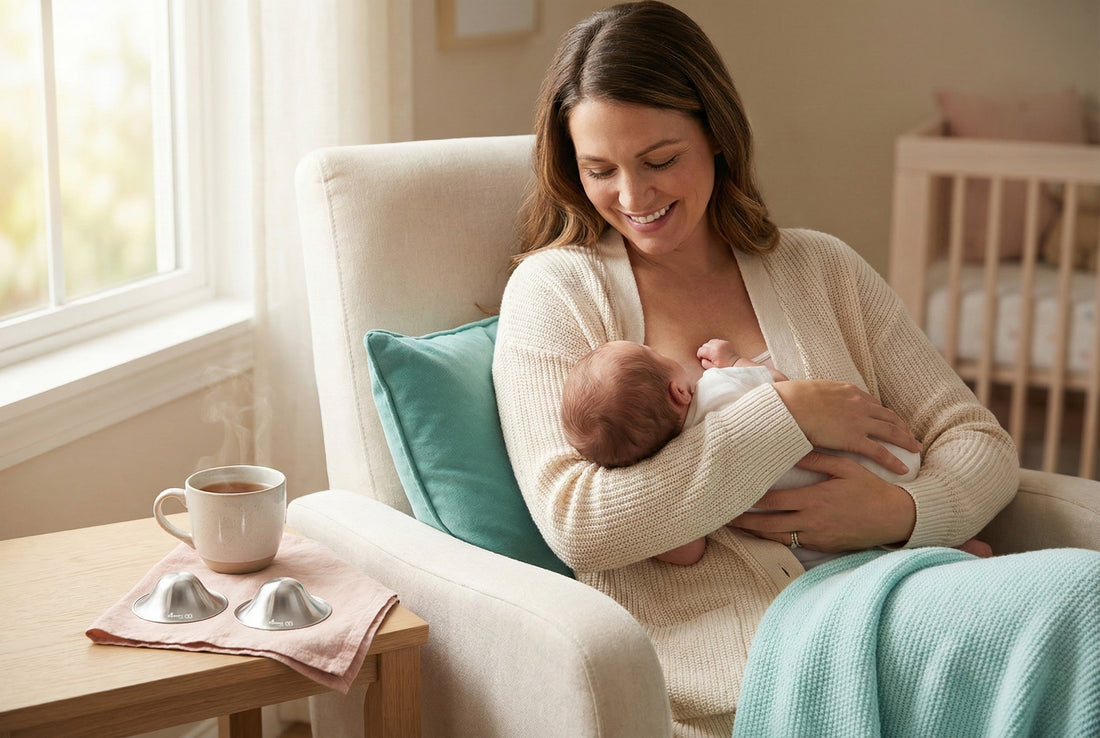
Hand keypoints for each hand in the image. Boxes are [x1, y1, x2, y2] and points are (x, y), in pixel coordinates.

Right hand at [697, 339, 738, 368]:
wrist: (735, 365)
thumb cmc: (724, 368)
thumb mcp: (712, 368)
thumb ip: (704, 363)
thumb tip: (702, 359)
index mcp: (713, 352)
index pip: (701, 350)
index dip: (700, 356)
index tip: (704, 360)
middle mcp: (717, 345)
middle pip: (704, 346)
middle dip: (705, 352)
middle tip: (709, 358)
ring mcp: (722, 342)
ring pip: (709, 342)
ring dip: (709, 348)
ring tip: (713, 354)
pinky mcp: (725, 342)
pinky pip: (716, 341)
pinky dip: (715, 345)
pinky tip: (717, 351)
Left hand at [728, 451, 916, 551]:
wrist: (895, 518)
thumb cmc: (870, 489)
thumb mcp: (846, 468)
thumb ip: (818, 459)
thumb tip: (793, 448)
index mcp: (814, 499)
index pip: (774, 501)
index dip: (751, 499)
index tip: (735, 493)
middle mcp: (812, 521)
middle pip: (768, 524)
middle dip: (745, 522)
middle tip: (724, 518)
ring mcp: (817, 536)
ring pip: (778, 538)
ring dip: (756, 534)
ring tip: (737, 528)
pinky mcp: (823, 546)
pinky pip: (793, 544)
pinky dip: (776, 540)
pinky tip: (764, 535)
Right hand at [772, 379, 919, 474]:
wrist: (787, 406)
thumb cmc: (788, 398)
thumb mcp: (804, 389)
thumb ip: (811, 394)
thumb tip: (798, 392)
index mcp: (848, 390)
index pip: (872, 403)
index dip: (883, 413)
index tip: (888, 421)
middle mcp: (859, 404)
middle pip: (888, 416)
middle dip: (901, 426)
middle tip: (910, 436)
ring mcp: (859, 421)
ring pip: (891, 431)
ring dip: (906, 441)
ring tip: (915, 449)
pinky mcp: (854, 438)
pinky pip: (880, 452)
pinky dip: (893, 461)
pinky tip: (902, 469)